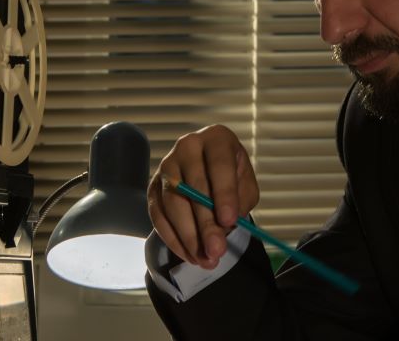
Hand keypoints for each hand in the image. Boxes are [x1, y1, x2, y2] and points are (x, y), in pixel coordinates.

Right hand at [148, 124, 258, 268]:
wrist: (210, 171)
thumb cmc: (232, 177)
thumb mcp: (245, 185)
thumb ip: (239, 202)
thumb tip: (223, 227)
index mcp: (216, 138)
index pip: (219, 165)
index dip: (224, 194)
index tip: (229, 221)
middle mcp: (187, 146)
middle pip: (193, 188)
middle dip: (205, 224)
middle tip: (216, 251)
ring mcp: (166, 166)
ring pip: (173, 204)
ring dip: (189, 237)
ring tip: (206, 260)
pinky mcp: (153, 187)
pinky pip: (159, 216)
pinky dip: (174, 239)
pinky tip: (190, 255)